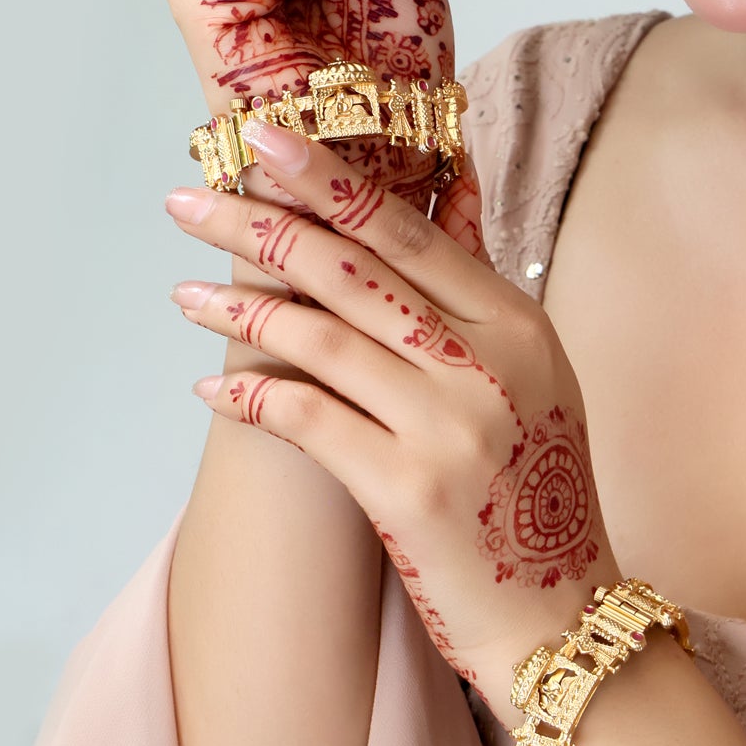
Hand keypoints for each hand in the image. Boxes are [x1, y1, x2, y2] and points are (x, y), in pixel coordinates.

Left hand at [165, 119, 621, 709]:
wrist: (560, 606)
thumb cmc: (538, 483)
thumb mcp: (533, 369)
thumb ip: (479, 284)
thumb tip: (454, 185)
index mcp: (519, 323)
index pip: (411, 233)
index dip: (332, 181)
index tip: (266, 140)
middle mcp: (487, 363)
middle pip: (356, 272)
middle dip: (263, 226)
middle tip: (190, 198)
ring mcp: (448, 426)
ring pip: (322, 340)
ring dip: (243, 310)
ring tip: (185, 292)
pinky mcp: (406, 490)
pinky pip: (309, 421)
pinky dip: (254, 398)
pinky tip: (212, 388)